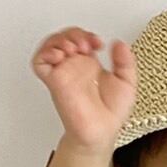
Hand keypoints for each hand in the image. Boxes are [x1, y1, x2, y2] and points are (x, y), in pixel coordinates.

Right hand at [30, 26, 136, 152]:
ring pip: (50, 45)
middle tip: (85, 45)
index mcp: (89, 64)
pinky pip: (39, 63)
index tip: (98, 43)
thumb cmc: (111, 114)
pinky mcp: (54, 82)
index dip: (87, 34)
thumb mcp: (127, 82)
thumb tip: (118, 43)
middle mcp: (74, 67)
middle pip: (64, 37)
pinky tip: (59, 56)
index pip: (80, 38)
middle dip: (73, 34)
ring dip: (59, 40)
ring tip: (73, 48)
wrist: (101, 132)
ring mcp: (63, 73)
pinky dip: (44, 54)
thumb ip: (125, 61)